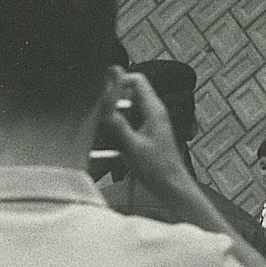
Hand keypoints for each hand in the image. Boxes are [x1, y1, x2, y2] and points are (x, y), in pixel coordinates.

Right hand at [102, 70, 189, 196]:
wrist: (171, 186)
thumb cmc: (158, 168)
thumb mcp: (132, 145)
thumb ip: (117, 124)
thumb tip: (103, 106)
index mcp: (154, 110)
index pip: (137, 80)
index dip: (119, 80)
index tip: (101, 88)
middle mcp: (152, 113)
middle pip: (129, 94)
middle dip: (110, 99)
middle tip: (94, 108)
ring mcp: (149, 124)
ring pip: (125, 110)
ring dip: (110, 116)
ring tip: (95, 125)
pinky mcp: (144, 135)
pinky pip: (126, 125)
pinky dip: (114, 130)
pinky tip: (101, 146)